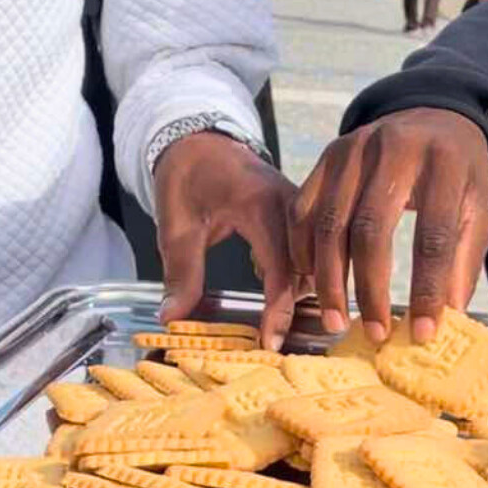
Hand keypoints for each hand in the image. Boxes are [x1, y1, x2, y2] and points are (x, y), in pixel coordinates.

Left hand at [154, 132, 301, 350]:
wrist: (200, 140)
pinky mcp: (300, 217)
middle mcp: (290, 206)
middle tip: (278, 347)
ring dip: (301, 296)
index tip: (269, 343)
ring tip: (280, 330)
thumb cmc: (187, 178)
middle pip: (308, 268)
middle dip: (297, 309)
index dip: (279, 309)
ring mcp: (300, 210)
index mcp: (260, 205)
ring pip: (314, 263)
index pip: (282, 267)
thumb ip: (179, 272)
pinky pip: (309, 253)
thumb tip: (172, 318)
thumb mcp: (176, 225)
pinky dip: (299, 280)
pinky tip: (278, 303)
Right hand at [289, 108, 487, 342]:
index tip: (423, 331)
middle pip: (370, 229)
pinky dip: (304, 251)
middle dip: (369, 289)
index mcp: (443, 163)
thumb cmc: (456, 173)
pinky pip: (304, 211)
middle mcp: (394, 149)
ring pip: (329, 223)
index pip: (433, 235)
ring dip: (329, 279)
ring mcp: (353, 150)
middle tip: (373, 332)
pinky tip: (313, 281)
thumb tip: (445, 321)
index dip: (427, 288)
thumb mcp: (477, 210)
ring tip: (336, 318)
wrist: (431, 115)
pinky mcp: (326, 156)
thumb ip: (462, 262)